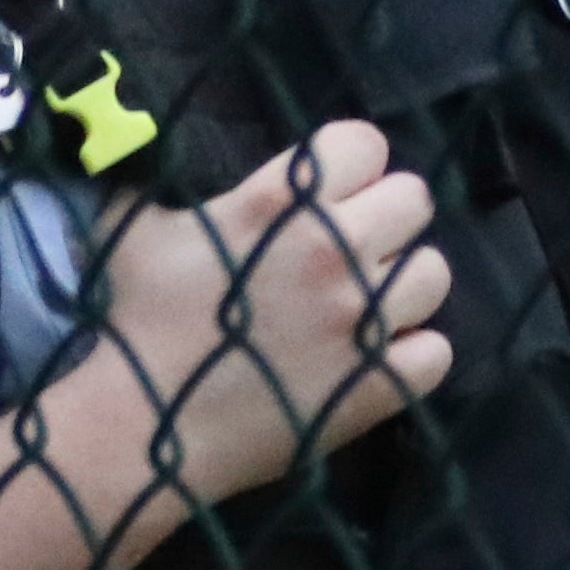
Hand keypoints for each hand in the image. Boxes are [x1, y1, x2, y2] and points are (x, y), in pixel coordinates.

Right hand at [93, 118, 452, 504]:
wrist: (143, 425)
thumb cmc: (133, 322)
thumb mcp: (133, 228)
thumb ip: (165, 181)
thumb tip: (161, 149)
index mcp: (281, 200)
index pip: (365, 143)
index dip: (350, 166)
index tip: (330, 193)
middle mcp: (334, 249)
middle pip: (414, 200)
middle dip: (384, 219)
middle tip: (349, 251)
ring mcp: (364, 318)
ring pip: (433, 273)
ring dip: (400, 287)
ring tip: (362, 309)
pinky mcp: (380, 382)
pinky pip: (437, 351)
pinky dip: (410, 355)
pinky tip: (374, 360)